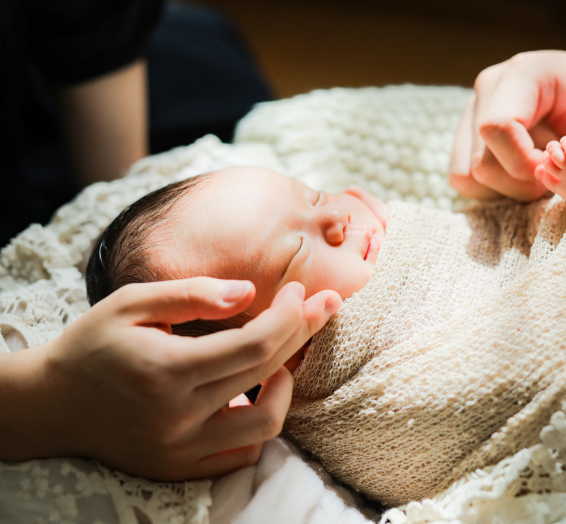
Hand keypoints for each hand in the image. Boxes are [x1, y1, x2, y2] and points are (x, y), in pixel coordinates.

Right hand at [30, 278, 340, 479]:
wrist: (52, 405)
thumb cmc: (93, 345)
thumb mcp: (131, 302)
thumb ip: (192, 295)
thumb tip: (250, 293)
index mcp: (165, 370)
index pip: (254, 345)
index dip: (289, 315)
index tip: (300, 290)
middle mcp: (177, 417)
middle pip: (267, 375)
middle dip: (303, 333)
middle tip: (320, 305)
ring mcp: (181, 449)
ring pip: (266, 425)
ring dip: (285, 386)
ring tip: (281, 358)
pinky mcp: (180, 469)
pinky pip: (242, 453)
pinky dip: (260, 422)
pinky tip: (255, 393)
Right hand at [449, 49, 565, 200]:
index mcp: (522, 73)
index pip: (498, 126)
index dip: (523, 161)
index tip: (554, 168)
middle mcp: (487, 89)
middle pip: (482, 161)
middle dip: (521, 180)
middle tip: (554, 170)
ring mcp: (471, 111)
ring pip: (468, 175)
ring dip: (507, 187)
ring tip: (539, 169)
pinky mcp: (466, 134)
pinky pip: (463, 179)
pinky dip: (493, 188)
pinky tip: (521, 174)